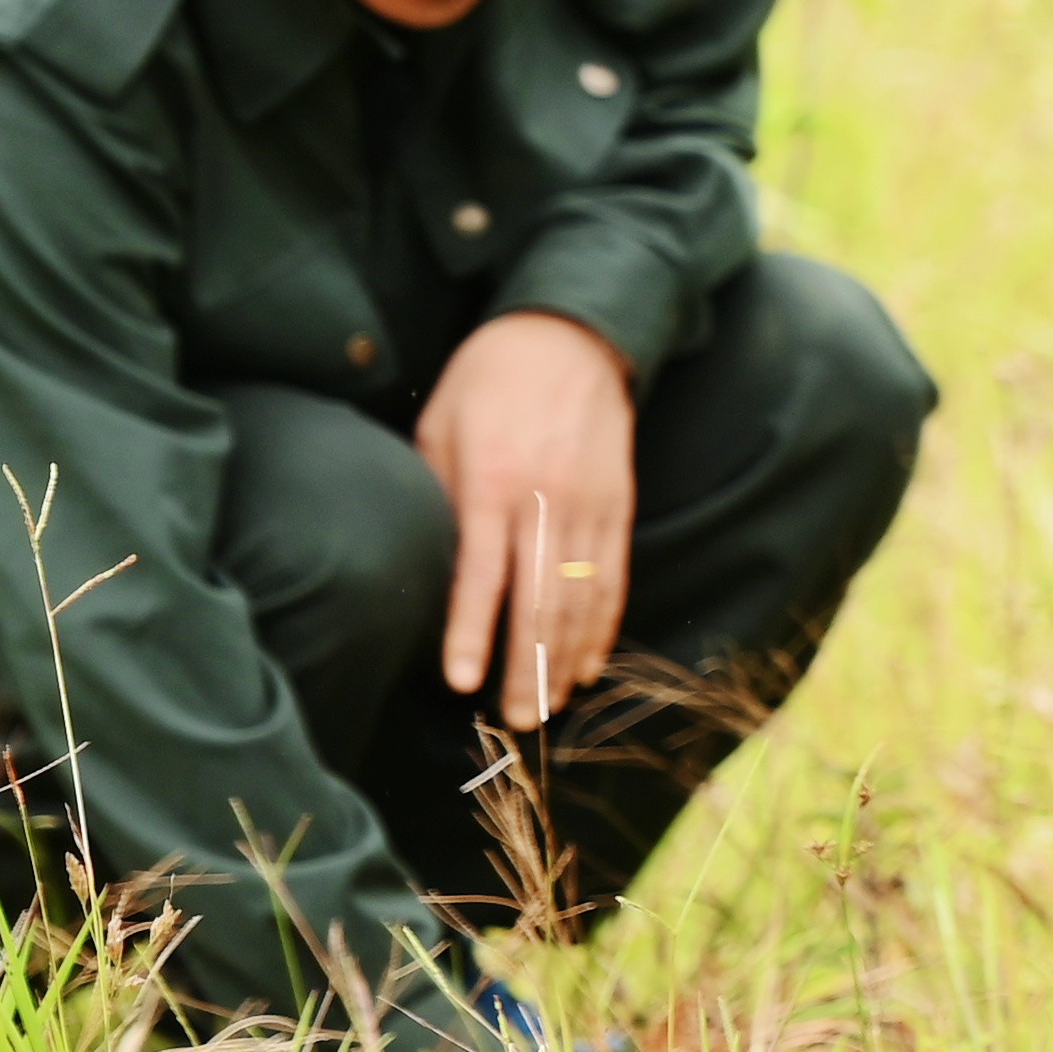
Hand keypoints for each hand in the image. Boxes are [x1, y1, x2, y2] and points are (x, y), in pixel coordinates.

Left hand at [417, 309, 636, 721]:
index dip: (471, 632)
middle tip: (516, 720)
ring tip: (549, 704)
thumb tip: (431, 566)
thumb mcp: (441, 427)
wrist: (572, 331)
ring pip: (583, 598)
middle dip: (528, 667)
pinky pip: (615, 578)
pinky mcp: (621, 503)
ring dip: (566, 658)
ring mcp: (592, 503)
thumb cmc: (489, 380)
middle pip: (540, 601)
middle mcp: (547, 498)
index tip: (461, 683)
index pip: (482, 574)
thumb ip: (439, 496)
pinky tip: (589, 663)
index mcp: (493, 480)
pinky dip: (604, 626)